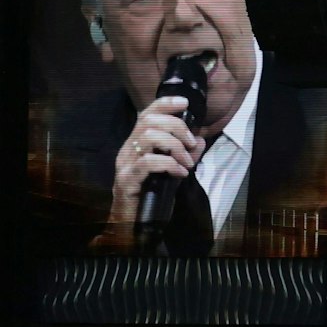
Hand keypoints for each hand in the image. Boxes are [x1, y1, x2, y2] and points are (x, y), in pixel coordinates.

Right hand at [106, 95, 206, 230]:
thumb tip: (201, 140)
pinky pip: (148, 162)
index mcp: (137, 145)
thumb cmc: (152, 196)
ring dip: (175, 146)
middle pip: (149, 121)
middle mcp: (128, 150)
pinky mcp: (127, 180)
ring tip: (186, 163)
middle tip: (191, 145)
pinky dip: (169, 164)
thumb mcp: (173, 172)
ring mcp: (125, 164)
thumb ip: (186, 156)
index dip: (164, 104)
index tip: (185, 103)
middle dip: (177, 127)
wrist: (132, 224)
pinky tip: (180, 173)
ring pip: (148, 137)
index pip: (146, 114)